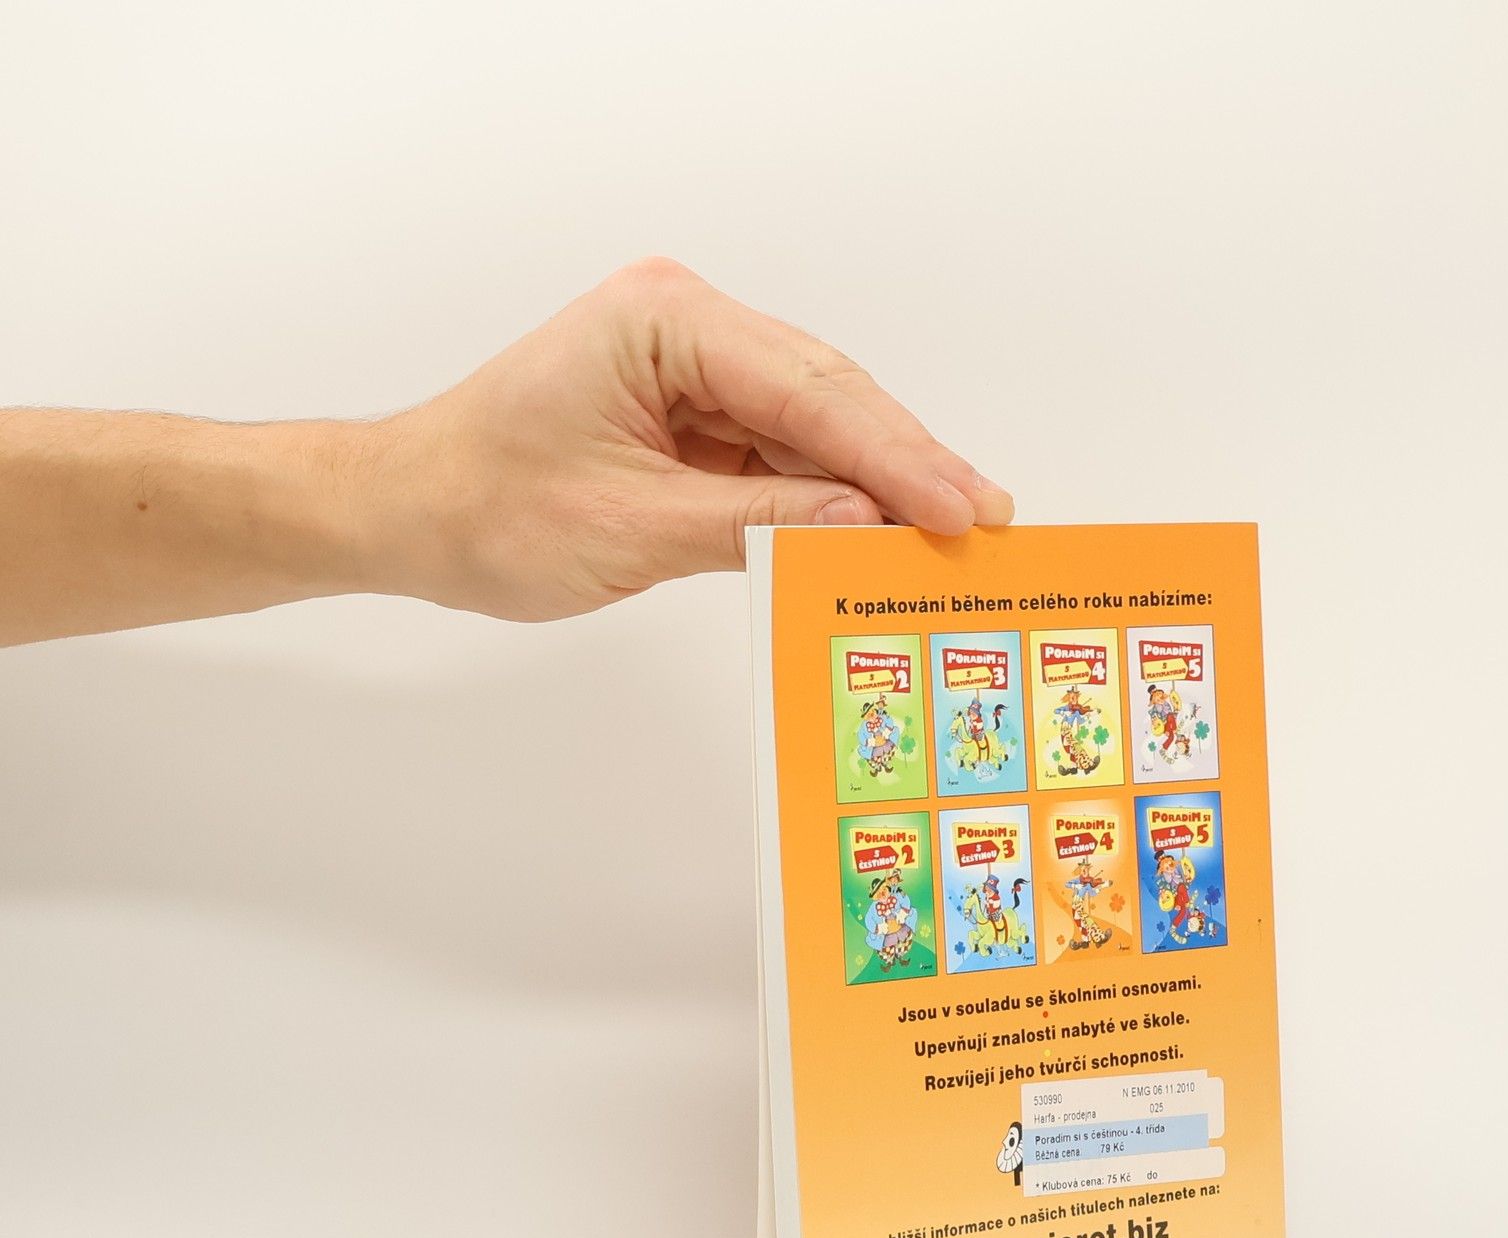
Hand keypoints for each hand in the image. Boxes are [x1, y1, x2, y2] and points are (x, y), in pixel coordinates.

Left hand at [361, 258, 1015, 620]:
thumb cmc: (487, 508)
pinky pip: (784, 456)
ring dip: (876, 486)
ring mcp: (694, 370)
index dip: (893, 455)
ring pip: (816, 426)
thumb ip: (756, 525)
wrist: (412, 513)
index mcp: (661, 322)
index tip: (960, 508)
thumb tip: (865, 529)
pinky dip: (830, 499)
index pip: (806, 387)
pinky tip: (880, 535)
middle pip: (827, 395)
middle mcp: (686, 328)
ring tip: (952, 535)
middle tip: (985, 521)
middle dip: (905, 464)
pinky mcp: (697, 414)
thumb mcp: (631, 529)